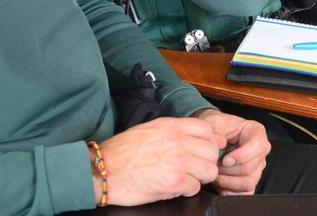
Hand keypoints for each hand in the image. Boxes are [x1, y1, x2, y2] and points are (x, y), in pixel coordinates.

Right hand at [100, 117, 222, 206]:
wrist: (103, 171)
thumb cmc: (122, 152)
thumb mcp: (150, 129)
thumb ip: (175, 131)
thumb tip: (202, 136)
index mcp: (172, 126)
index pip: (207, 130)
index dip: (208, 142)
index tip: (202, 151)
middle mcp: (178, 141)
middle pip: (212, 151)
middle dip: (206, 162)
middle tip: (194, 168)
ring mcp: (179, 162)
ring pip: (209, 171)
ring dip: (199, 177)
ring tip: (185, 178)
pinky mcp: (175, 182)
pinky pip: (195, 188)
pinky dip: (187, 190)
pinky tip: (174, 187)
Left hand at [194, 110, 269, 194]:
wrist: (213, 137)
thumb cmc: (217, 129)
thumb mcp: (214, 123)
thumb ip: (216, 132)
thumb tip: (219, 143)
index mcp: (255, 132)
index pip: (259, 145)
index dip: (241, 156)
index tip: (225, 159)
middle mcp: (259, 151)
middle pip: (249, 168)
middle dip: (227, 170)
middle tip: (215, 165)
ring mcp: (257, 168)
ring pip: (247, 183)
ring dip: (227, 181)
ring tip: (216, 173)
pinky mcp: (250, 182)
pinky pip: (244, 194)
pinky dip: (229, 191)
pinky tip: (220, 182)